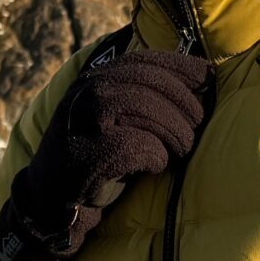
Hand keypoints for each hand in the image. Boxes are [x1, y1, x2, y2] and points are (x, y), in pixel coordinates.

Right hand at [0, 48, 213, 260]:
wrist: (51, 200)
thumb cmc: (96, 157)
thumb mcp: (111, 115)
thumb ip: (140, 94)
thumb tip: (200, 82)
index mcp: (96, 78)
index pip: (147, 61)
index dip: (183, 68)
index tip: (208, 77)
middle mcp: (88, 92)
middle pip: (154, 83)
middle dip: (185, 105)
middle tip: (196, 127)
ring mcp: (86, 121)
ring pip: (149, 110)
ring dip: (175, 132)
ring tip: (182, 149)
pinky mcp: (91, 153)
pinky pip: (140, 146)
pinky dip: (156, 157)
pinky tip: (156, 166)